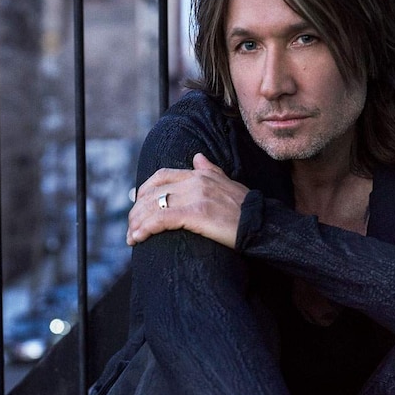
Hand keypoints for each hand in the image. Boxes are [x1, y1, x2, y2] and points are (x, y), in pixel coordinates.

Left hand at [127, 153, 249, 247]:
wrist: (262, 224)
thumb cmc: (246, 209)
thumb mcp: (227, 183)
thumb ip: (210, 170)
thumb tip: (198, 156)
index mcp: (200, 174)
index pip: (162, 176)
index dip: (144, 190)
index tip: (137, 204)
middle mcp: (195, 181)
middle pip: (153, 192)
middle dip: (137, 210)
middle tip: (131, 226)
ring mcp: (196, 197)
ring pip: (153, 206)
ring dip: (137, 222)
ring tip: (131, 237)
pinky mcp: (196, 214)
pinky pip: (162, 219)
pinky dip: (145, 228)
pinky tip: (137, 238)